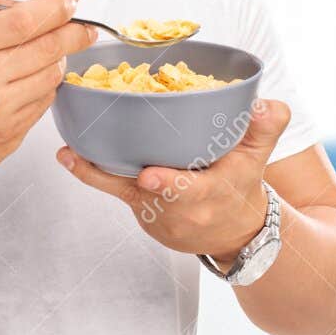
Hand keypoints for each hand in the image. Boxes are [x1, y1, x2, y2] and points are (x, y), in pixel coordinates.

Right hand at [0, 0, 96, 189]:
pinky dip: (42, 89)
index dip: (54, 10)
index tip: (69, 4)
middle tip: (85, 28)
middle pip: (47, 48)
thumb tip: (35, 8)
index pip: (23, 21)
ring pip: (51, 77)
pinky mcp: (7, 138)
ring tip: (49, 56)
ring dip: (57, 62)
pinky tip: (29, 85)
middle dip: (74, 34)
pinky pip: (42, 104)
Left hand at [56, 98, 290, 261]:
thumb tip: (268, 103)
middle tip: (90, 158)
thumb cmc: (242, 184)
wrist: (233, 231)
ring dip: (95, 171)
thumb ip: (266, 127)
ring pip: (123, 190)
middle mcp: (180, 208)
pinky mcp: (138, 208)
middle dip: (121, 177)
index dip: (170, 185)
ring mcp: (156, 211)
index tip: (150, 177)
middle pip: (148, 192)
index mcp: (211, 193)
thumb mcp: (259, 156)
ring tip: (70, 153)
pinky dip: (90, 174)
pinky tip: (68, 156)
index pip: (190, 191)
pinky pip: (112, 191)